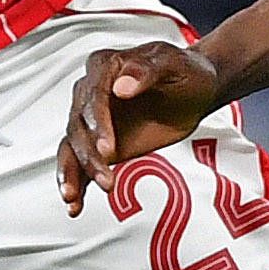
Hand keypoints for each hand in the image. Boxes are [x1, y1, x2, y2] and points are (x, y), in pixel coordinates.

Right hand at [55, 41, 225, 211]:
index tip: (106, 148)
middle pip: (79, 126)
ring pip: (73, 147)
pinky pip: (80, 165)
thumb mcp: (175, 64)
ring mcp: (93, 121)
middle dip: (88, 156)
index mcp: (106, 67)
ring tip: (73, 197)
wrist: (196, 92)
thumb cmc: (187, 72)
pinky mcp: (99, 145)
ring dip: (72, 173)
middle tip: (105, 177)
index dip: (97, 123)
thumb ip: (147, 70)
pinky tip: (74, 204)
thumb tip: (121, 86)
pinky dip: (76, 184)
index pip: (92, 96)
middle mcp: (91, 93)